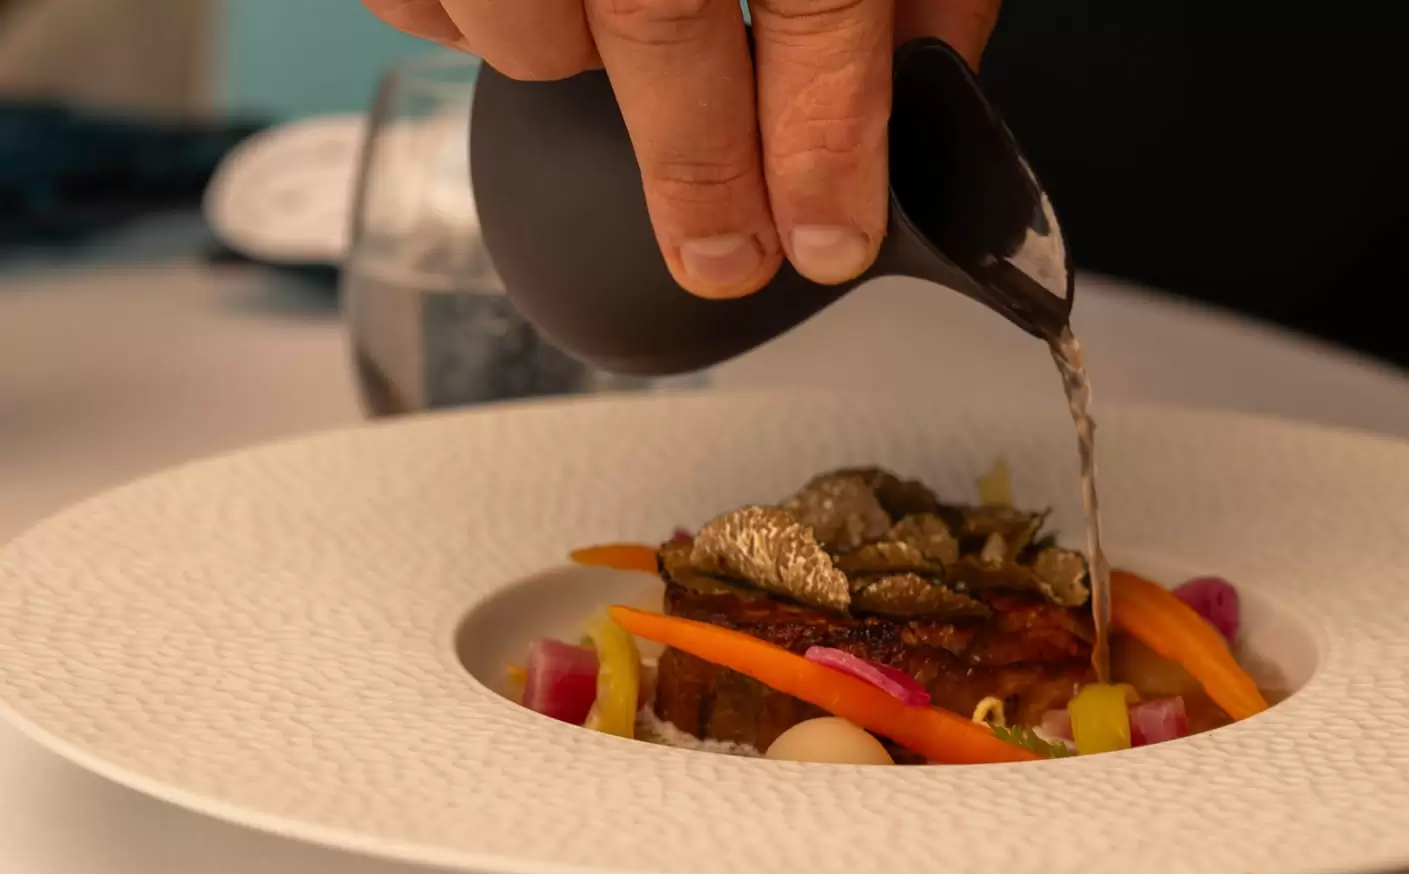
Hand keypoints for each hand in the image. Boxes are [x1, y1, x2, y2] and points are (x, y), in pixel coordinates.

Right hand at [365, 0, 1000, 297]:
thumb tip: (931, 73)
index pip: (814, 4)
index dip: (823, 139)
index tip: (827, 236)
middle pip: (661, 25)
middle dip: (699, 169)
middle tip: (724, 256)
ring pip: (525, 25)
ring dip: (576, 64)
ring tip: (617, 32)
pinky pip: (421, 2)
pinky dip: (469, 20)